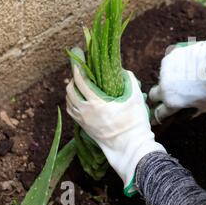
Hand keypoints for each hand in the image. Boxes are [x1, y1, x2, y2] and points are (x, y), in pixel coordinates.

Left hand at [66, 60, 165, 195]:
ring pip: (69, 102)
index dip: (78, 67)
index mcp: (96, 103)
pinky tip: (80, 100)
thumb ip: (129, 81)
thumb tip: (123, 71)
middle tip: (81, 72)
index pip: (80, 80)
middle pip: (70, 90)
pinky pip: (72, 112)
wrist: (131, 147)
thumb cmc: (134, 123)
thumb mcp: (136, 98)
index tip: (78, 57)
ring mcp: (83, 121)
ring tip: (79, 85)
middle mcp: (85, 112)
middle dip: (73, 78)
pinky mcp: (84, 129)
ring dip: (71, 91)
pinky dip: (73, 103)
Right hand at [149, 28, 205, 123]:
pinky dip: (174, 66)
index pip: (159, 113)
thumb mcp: (204, 106)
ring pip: (162, 78)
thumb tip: (188, 114)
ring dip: (169, 79)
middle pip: (152, 95)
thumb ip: (193, 112)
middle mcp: (164, 88)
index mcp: (172, 103)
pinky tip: (187, 65)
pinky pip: (168, 65)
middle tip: (167, 94)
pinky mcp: (168, 59)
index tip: (155, 118)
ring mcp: (164, 73)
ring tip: (186, 75)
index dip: (157, 117)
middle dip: (157, 96)